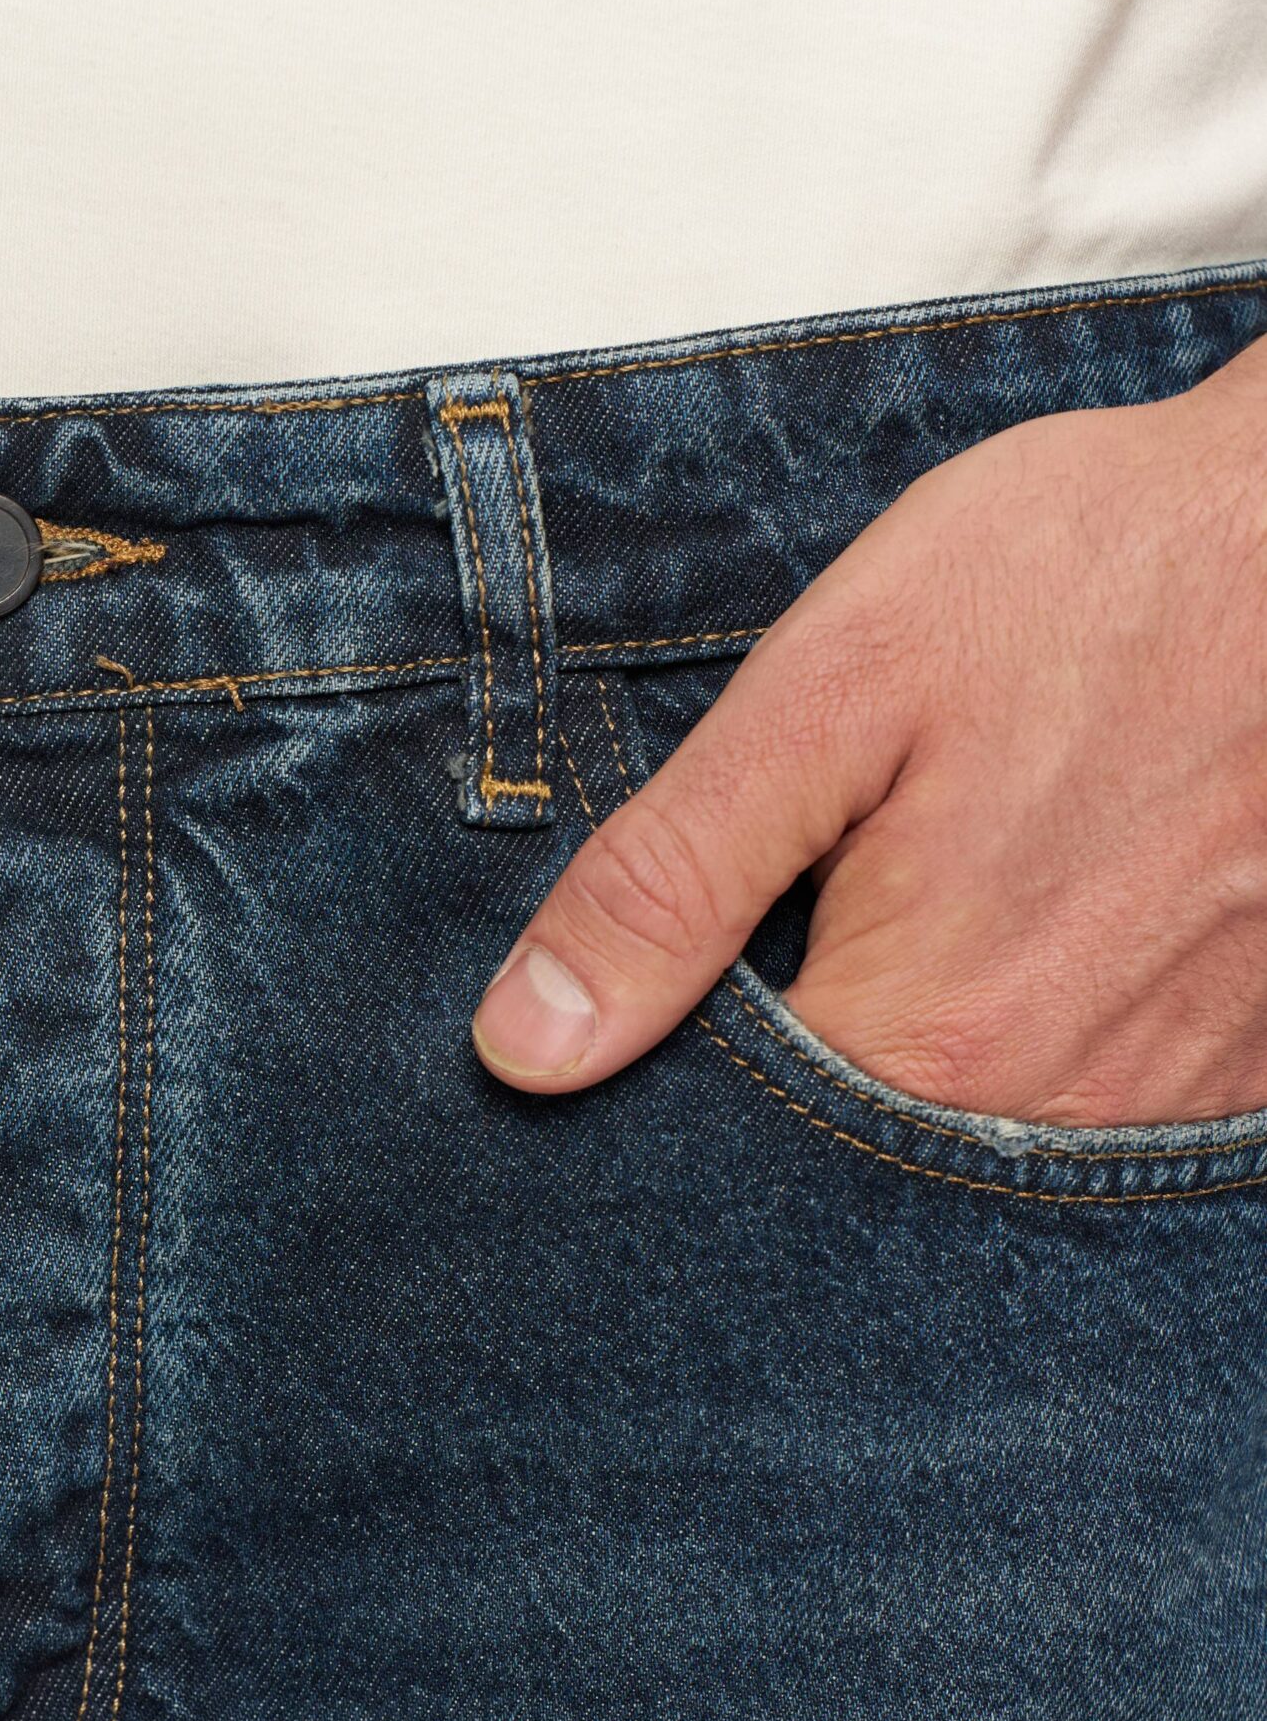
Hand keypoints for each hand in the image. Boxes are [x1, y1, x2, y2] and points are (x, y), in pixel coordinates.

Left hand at [471, 337, 1266, 1125]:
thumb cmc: (1092, 575)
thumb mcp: (836, 695)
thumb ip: (671, 884)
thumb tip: (525, 1049)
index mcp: (923, 1034)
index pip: (723, 1133)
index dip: (673, 1058)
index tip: (689, 968)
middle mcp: (1051, 1109)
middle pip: (850, 1146)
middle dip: (800, 1055)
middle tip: (840, 895)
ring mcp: (1163, 1101)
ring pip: (967, 1131)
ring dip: (923, 1045)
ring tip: (950, 895)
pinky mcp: (1244, 1067)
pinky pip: (1090, 1100)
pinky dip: (1039, 1036)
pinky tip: (1044, 924)